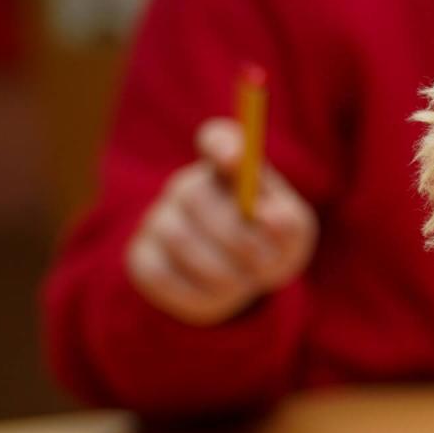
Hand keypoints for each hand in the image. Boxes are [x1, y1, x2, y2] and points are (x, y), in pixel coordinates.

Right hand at [124, 119, 315, 325]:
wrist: (242, 284)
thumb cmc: (271, 246)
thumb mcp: (292, 234)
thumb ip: (287, 221)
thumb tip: (268, 216)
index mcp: (228, 171)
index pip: (218, 139)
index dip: (222, 143)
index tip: (235, 155)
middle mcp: (186, 187)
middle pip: (194, 196)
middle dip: (239, 238)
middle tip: (266, 263)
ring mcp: (157, 222)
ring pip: (181, 242)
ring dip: (226, 271)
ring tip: (248, 281)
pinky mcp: (141, 259)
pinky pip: (164, 277)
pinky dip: (202, 293)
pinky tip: (220, 293)